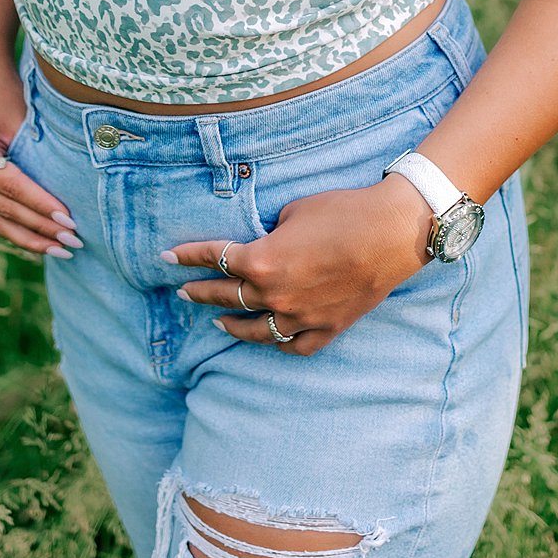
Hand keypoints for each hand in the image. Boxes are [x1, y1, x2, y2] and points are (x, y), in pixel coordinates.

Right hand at [0, 65, 83, 258]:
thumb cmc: (8, 92)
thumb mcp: (24, 121)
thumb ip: (39, 158)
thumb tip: (71, 197)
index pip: (13, 187)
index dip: (42, 206)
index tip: (70, 220)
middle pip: (4, 209)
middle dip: (40, 227)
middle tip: (73, 241)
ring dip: (30, 237)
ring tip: (62, 248)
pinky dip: (15, 228)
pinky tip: (41, 241)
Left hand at [162, 175, 434, 355]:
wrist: (392, 233)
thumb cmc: (343, 212)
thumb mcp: (294, 212)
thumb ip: (271, 235)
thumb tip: (266, 244)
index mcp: (262, 261)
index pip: (214, 258)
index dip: (187, 255)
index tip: (165, 256)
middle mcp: (275, 295)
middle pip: (227, 295)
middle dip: (200, 291)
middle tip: (182, 290)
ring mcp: (300, 317)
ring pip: (255, 330)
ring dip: (231, 323)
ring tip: (216, 320)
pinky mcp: (326, 328)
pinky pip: (293, 346)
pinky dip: (277, 343)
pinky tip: (267, 338)